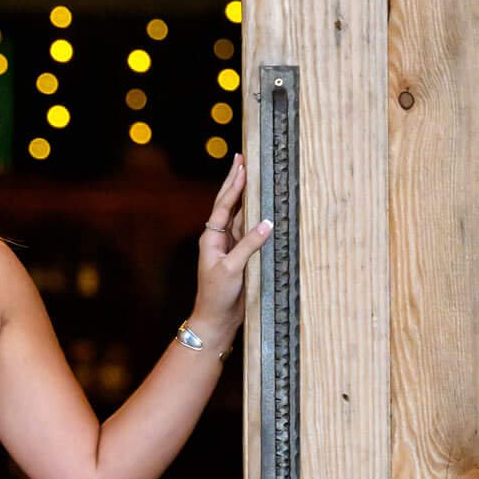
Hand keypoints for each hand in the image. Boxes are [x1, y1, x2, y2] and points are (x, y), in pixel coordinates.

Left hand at [192, 150, 270, 333]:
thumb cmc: (217, 295)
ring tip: (254, 175)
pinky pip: (251, 233)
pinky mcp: (242, 257)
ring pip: (242, 216)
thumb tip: (267, 223)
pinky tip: (264, 207)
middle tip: (242, 158)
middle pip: (230, 204)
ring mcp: (232, 247)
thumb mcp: (232, 269)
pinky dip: (258, 218)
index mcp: (211, 238)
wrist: (217, 319)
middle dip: (236, 181)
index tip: (241, 164)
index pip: (224, 205)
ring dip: (248, 197)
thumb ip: (249, 246)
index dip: (234, 185)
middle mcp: (220, 239)